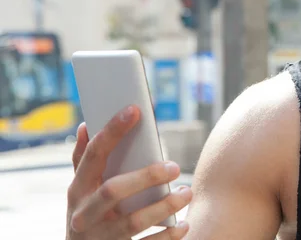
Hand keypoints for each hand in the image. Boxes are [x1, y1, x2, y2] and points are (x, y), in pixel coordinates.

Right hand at [66, 105, 192, 238]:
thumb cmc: (89, 214)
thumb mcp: (81, 190)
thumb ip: (84, 160)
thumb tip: (86, 125)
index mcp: (77, 190)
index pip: (94, 154)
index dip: (113, 130)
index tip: (135, 110)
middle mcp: (84, 214)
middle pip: (114, 190)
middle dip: (146, 176)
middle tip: (175, 166)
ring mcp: (100, 238)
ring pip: (133, 222)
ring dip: (165, 206)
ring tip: (186, 193)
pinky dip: (168, 236)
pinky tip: (183, 225)